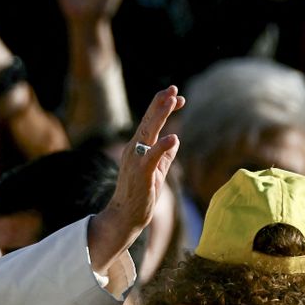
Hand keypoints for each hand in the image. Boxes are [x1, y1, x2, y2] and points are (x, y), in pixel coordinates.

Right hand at [88, 85, 184, 274]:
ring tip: (171, 101)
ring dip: (159, 115)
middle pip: (148, 121)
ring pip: (148, 133)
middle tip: (172, 88)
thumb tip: (175, 138)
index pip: (151, 122)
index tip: (178, 97)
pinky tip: (173, 138)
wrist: (126, 216)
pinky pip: (152, 157)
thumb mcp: (157, 170)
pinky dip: (162, 147)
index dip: (164, 108)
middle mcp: (134, 149)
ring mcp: (135, 160)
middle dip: (160, 104)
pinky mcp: (141, 174)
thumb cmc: (141, 194)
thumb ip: (165, 155)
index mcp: (138, 147)